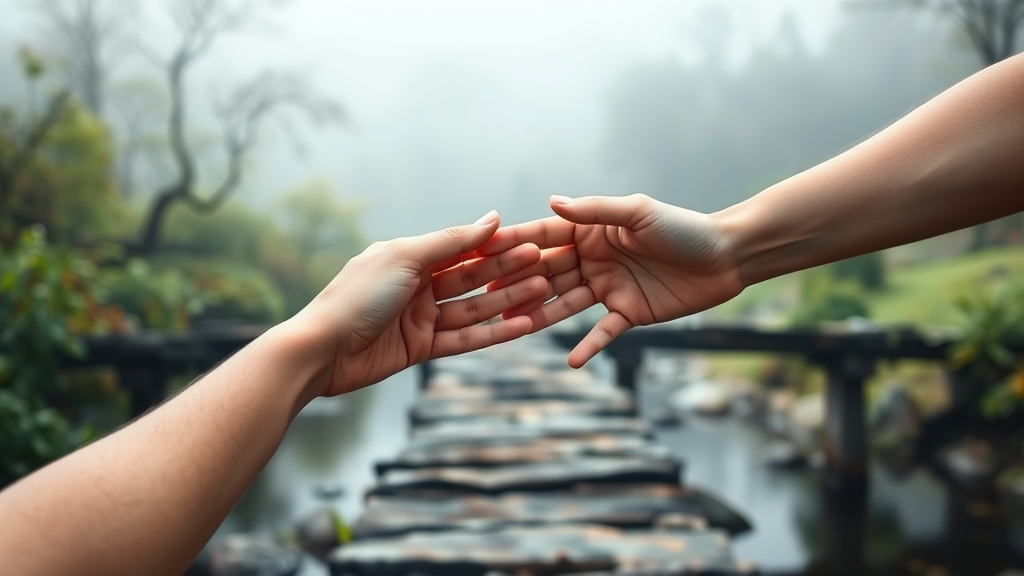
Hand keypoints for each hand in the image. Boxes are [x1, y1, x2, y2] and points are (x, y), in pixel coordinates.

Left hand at [294, 211, 547, 395]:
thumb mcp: (405, 257)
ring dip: (508, 300)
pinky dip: (494, 334)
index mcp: (409, 257)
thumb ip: (451, 241)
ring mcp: (420, 318)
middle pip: (472, 277)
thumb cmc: (357, 295)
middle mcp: (417, 286)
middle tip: (545, 263)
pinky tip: (523, 326)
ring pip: (473, 308)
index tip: (530, 238)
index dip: (496, 244)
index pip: (462, 248)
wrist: (322, 349)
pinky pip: (464, 339)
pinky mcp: (421, 348)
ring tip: (542, 291)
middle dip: (508, 271)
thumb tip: (492, 218)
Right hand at [480, 194, 742, 367]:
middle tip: (483, 297)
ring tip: (512, 329)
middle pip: (547, 274)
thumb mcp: (638, 212)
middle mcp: (592, 260)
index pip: (545, 237)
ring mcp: (607, 288)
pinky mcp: (628, 314)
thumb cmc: (683, 227)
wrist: (726, 256)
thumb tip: (552, 201)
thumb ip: (595, 211)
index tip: (482, 250)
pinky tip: (570, 360)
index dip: (515, 244)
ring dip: (541, 315)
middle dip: (517, 284)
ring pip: (566, 304)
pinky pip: (602, 332)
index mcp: (591, 232)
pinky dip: (588, 346)